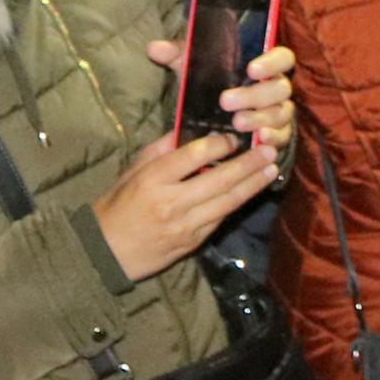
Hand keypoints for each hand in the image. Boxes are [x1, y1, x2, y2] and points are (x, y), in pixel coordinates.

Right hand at [89, 125, 279, 281]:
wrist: (106, 251)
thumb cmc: (118, 204)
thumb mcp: (133, 169)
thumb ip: (162, 149)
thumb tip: (192, 129)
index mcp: (153, 179)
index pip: (194, 156)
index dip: (219, 144)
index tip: (233, 137)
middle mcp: (172, 202)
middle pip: (220, 179)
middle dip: (249, 163)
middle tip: (270, 148)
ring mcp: (185, 225)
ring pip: (228, 202)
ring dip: (253, 184)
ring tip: (272, 168)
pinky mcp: (193, 242)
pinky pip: (221, 218)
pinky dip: (238, 203)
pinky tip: (252, 190)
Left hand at [141, 36, 298, 156]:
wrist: (216, 115)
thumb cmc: (212, 84)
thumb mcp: (196, 68)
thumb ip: (179, 55)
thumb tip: (155, 48)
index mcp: (265, 66)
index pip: (282, 57)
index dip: (271, 62)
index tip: (251, 69)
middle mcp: (277, 88)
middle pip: (280, 88)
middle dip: (255, 95)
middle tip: (226, 101)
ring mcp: (279, 112)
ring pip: (281, 114)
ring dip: (260, 118)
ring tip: (237, 124)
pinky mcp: (277, 135)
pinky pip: (282, 137)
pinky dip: (272, 138)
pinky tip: (258, 139)